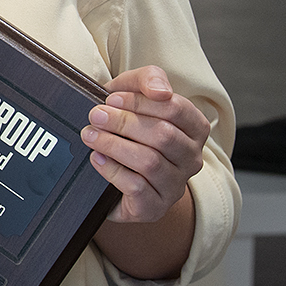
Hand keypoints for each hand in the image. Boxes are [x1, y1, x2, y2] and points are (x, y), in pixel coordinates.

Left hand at [81, 65, 209, 223]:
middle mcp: (191, 158)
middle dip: (123, 122)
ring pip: (149, 162)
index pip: (176, 109)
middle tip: (95, 116)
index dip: (140, 102)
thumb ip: (148, 79)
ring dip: (114, 145)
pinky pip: (136, 187)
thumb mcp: (135, 93)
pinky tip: (96, 158)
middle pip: (163, 135)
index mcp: (194, 128)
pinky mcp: (155, 207)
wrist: (118, 168)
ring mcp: (175, 185)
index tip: (111, 98)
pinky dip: (111, 170)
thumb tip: (160, 90)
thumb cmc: (130, 125)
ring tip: (90, 135)